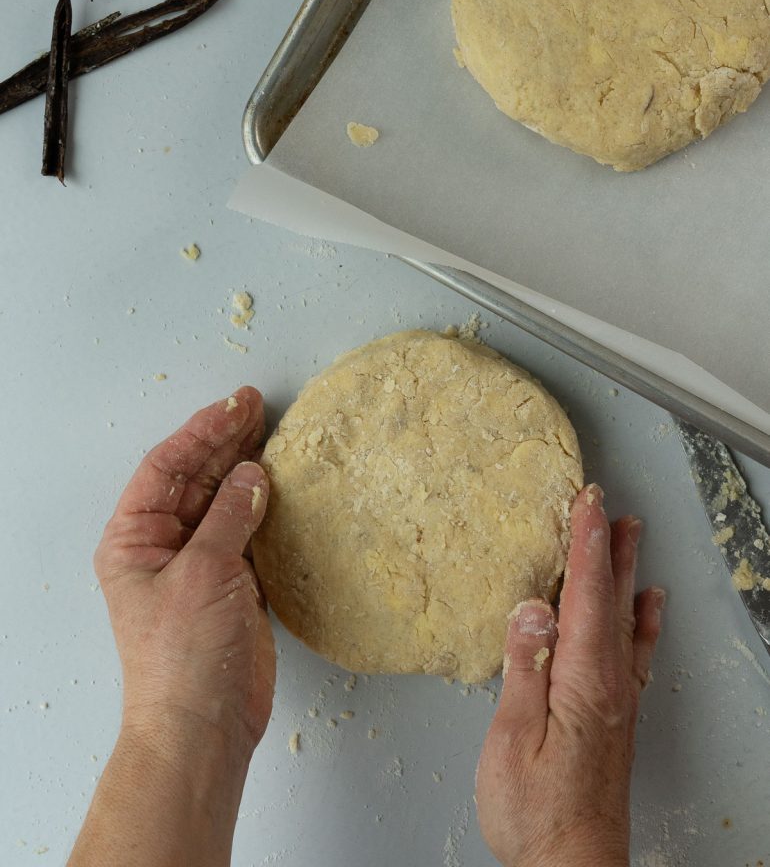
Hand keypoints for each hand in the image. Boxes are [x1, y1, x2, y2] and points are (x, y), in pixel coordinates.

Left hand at [94, 386, 274, 751]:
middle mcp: (164, 546)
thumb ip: (230, 516)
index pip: (167, 466)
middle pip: (195, 478)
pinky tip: (282, 483)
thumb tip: (253, 473)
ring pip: (223, 501)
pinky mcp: (232, 584)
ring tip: (272, 430)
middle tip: (258, 405)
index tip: (238, 403)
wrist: (203, 727)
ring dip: (245, 467)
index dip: (203, 430)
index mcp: (135, 538)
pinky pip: (247, 531)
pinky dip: (264, 507)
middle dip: (225, 440)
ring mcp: (199, 564)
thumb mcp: (204, 573)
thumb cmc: (184, 655)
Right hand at [476, 484, 663, 866]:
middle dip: (605, 546)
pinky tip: (647, 604)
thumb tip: (531, 608)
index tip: (585, 503)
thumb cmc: (535, 812)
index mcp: (581, 681)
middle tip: (604, 502)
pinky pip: (635, 653)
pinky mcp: (616, 717)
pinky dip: (643, 621)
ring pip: (624, 619)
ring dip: (625, 572)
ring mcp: (617, 700)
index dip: (585, 546)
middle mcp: (608, 684)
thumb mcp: (512, 740)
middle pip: (610, 599)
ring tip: (630, 533)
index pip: (586, 597)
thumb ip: (524, 670)